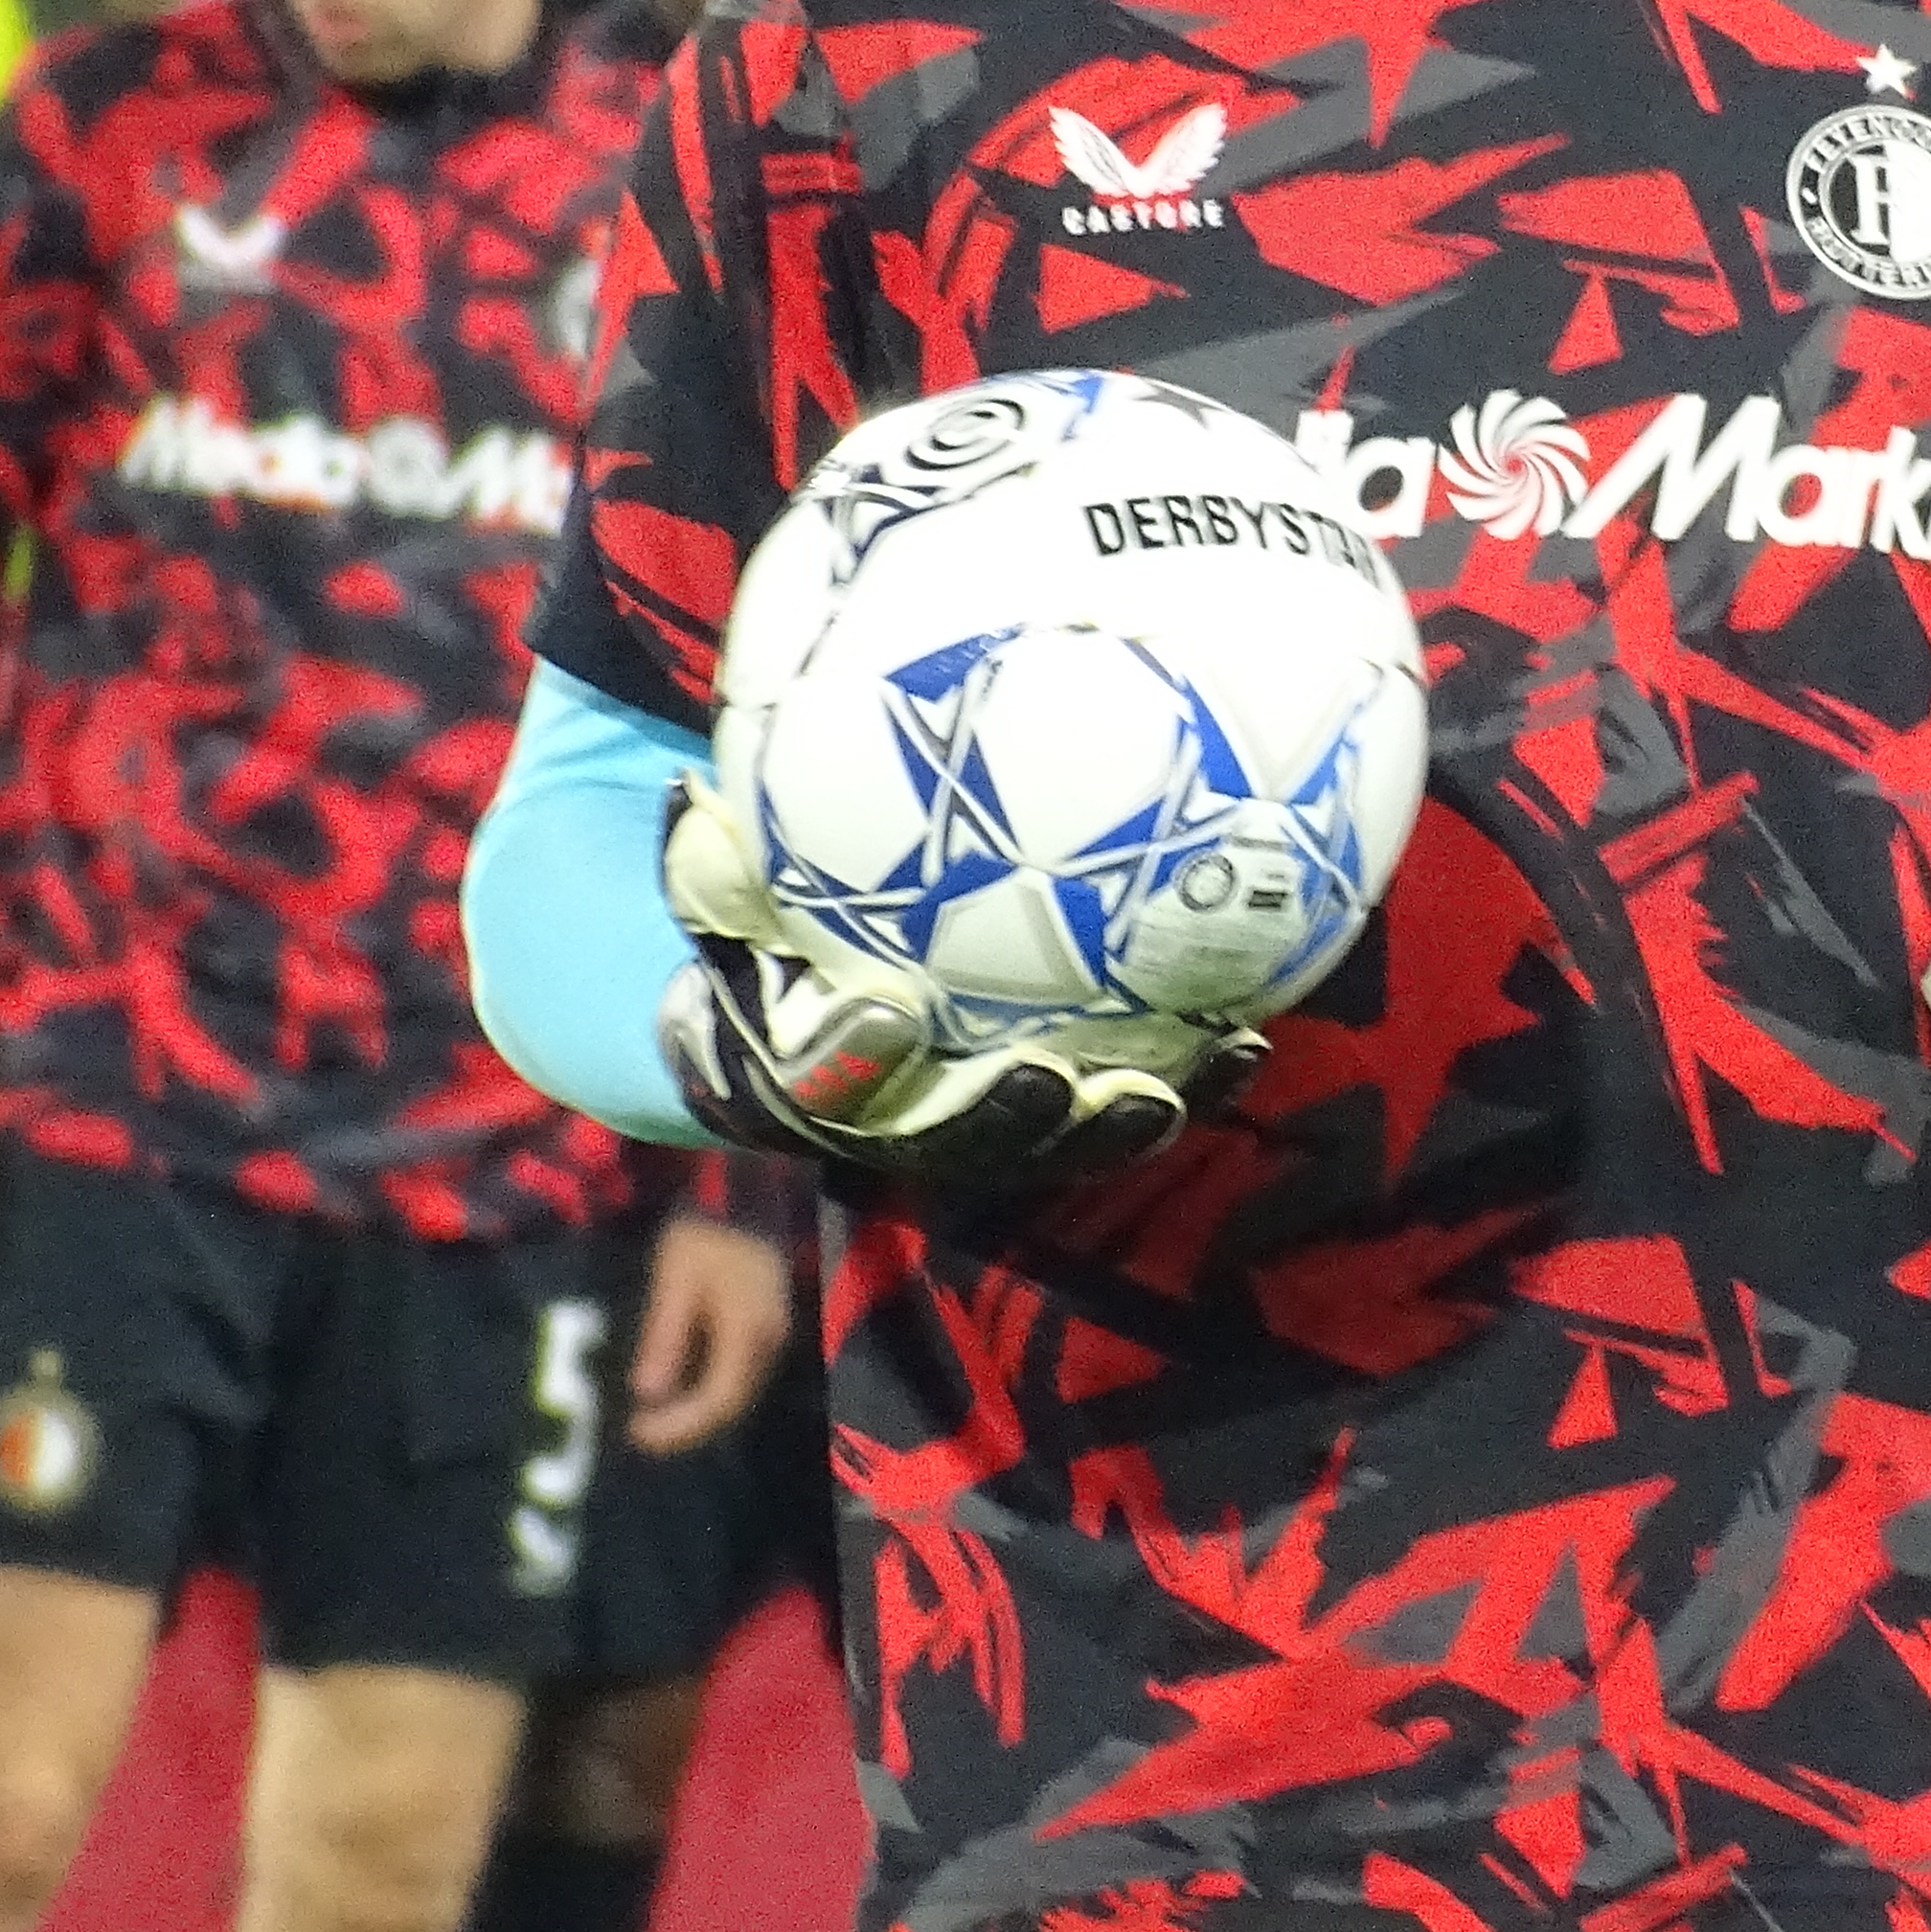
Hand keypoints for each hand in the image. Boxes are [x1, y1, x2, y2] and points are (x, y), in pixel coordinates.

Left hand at [624, 1211, 792, 1453]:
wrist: (744, 1198)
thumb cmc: (705, 1233)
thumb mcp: (675, 1277)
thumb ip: (664, 1335)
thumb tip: (646, 1393)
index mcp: (747, 1330)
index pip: (718, 1398)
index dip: (679, 1425)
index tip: (636, 1431)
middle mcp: (769, 1342)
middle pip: (732, 1405)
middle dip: (685, 1428)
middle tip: (638, 1434)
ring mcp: (773, 1338)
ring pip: (737, 1395)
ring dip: (696, 1415)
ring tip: (652, 1420)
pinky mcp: (766, 1332)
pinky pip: (738, 1377)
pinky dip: (706, 1394)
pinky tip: (676, 1393)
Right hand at [655, 778, 1256, 1188]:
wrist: (781, 999)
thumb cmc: (754, 910)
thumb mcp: (718, 876)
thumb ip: (713, 850)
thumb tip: (690, 784)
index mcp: (783, 1072)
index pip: (806, 1081)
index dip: (843, 1059)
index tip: (883, 1012)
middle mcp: (878, 1120)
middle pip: (937, 1143)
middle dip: (992, 1124)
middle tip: (1049, 1084)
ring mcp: (964, 1127)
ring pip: (1036, 1147)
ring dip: (1102, 1125)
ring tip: (1173, 1085)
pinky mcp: (1042, 1114)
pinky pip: (1105, 1107)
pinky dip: (1174, 1082)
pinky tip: (1240, 1036)